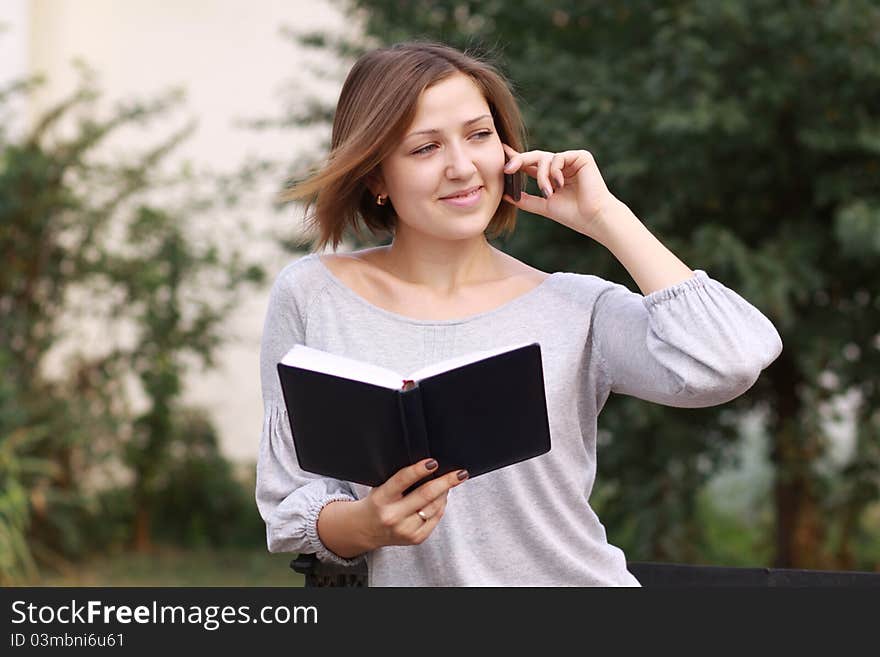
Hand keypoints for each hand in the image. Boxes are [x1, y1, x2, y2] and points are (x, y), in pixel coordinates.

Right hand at [357, 459, 468, 549]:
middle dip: (446, 482)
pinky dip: (441, 506)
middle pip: (426, 495)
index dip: (419, 470)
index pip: (402, 480)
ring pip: (434, 507)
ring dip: (445, 493)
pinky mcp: (415, 539)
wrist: (366, 529)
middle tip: (460, 473)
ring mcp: (405, 530)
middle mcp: (393, 516)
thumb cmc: (377, 503)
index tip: (433, 462)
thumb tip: (429, 466)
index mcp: (381, 499)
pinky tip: (441, 498)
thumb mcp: (380, 487)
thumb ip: (400, 479)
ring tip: (449, 483)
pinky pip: (436, 518)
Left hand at [501, 143, 618, 237]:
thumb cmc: (572, 215)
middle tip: (507, 169)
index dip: (515, 158)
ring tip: (548, 192)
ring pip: (545, 157)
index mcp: (551, 175)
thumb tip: (504, 194)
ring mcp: (571, 160)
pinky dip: (554, 171)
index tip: (500, 152)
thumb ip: (525, 199)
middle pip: (535, 156)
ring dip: (541, 176)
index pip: (530, 164)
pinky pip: (558, 157)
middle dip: (519, 161)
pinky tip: (559, 184)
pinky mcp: (581, 156)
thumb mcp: (543, 205)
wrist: (592, 218)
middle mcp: (560, 165)